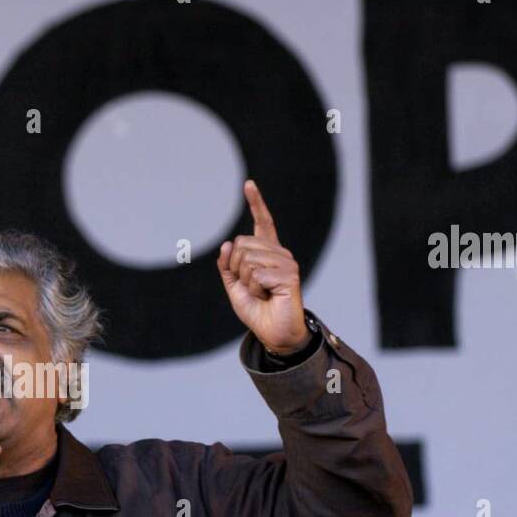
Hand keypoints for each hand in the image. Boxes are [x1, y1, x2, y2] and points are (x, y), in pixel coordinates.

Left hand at [216, 179, 309, 354]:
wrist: (273, 332)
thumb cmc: (256, 308)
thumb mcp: (234, 286)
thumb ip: (227, 266)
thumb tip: (227, 245)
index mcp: (267, 252)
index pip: (262, 223)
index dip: (255, 203)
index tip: (248, 184)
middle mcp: (279, 253)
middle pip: (242, 245)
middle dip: (236, 269)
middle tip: (251, 286)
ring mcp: (286, 262)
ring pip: (247, 260)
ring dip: (246, 282)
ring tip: (261, 293)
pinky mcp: (289, 275)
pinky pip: (256, 275)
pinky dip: (254, 289)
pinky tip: (267, 296)